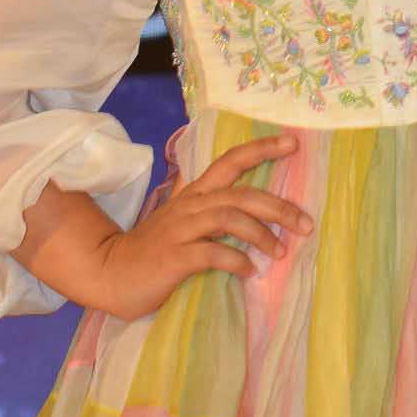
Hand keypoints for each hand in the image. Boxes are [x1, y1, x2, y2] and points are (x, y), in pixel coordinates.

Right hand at [95, 133, 314, 320]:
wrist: (110, 272)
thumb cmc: (155, 250)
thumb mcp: (184, 222)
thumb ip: (213, 213)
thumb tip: (256, 215)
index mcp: (195, 194)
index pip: (230, 161)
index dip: (262, 149)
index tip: (293, 143)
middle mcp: (190, 206)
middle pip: (241, 194)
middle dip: (279, 207)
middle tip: (305, 225)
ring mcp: (181, 230)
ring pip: (230, 218)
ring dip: (262, 235)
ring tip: (280, 252)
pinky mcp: (175, 257)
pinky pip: (213, 253)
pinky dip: (236, 261)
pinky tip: (248, 271)